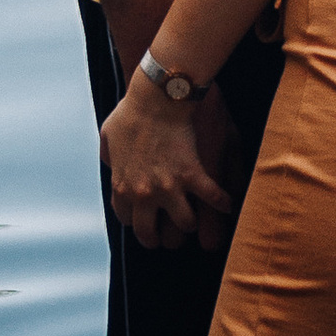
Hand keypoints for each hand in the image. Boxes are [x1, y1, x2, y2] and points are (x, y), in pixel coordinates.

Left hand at [102, 74, 237, 251]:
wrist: (156, 98)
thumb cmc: (131, 112)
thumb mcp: (108, 136)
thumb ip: (109, 156)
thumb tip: (111, 164)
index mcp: (122, 186)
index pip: (126, 219)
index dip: (136, 221)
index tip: (144, 220)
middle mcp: (144, 194)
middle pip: (150, 232)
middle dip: (158, 238)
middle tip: (166, 238)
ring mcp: (169, 187)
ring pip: (183, 222)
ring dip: (189, 223)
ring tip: (194, 221)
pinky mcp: (193, 175)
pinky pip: (212, 197)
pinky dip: (222, 203)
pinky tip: (228, 205)